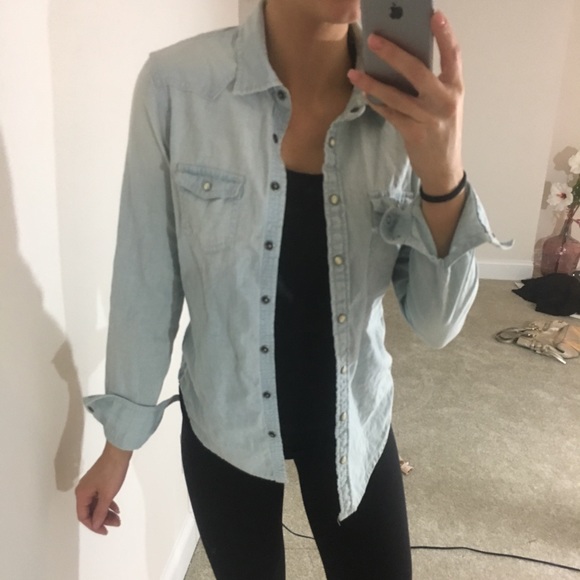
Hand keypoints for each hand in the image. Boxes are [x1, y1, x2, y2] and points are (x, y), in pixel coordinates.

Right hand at [75, 443, 131, 534]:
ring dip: (107, 512)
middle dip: (102, 519)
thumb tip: (95, 524)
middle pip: (90, 510)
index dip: (93, 525)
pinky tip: (117, 509)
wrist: (118, 453)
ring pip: (97, 504)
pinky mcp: (99, 481)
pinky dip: (108, 503)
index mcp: (81, 494)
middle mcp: (84, 490)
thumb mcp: (107, 495)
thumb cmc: (112, 473)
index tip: (105, 531)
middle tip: (116, 524)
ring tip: (119, 519)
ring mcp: (92, 485)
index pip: (83, 515)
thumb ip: (100, 511)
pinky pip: (101, 497)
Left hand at [348, 11, 464, 195]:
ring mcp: (429, 117)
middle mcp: (444, 100)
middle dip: (393, 53)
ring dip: (372, 83)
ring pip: (396, 95)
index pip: (453, 55)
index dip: (444, 34)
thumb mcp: (444, 104)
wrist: (444, 168)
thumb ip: (431, 84)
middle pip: (417, 70)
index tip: (433, 14)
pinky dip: (377, 104)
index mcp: (456, 88)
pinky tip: (365, 95)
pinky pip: (390, 114)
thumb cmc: (441, 130)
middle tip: (373, 39)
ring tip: (355, 72)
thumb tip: (402, 61)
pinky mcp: (414, 133)